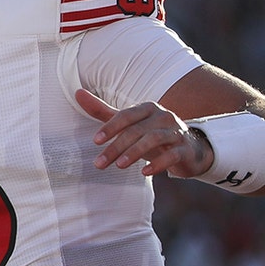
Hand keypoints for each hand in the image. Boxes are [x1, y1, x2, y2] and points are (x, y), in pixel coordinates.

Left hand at [75, 89, 212, 177]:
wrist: (189, 150)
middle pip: (136, 130)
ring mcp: (176, 132)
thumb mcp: (128, 124)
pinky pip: (172, 155)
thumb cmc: (151, 134)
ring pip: (153, 139)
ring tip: (119, 166)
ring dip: (134, 153)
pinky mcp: (185, 149)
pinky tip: (144, 173)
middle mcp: (163, 116)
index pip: (126, 115)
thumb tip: (77, 92)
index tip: (95, 141)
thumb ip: (103, 111)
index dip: (110, 127)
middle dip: (116, 147)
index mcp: (147, 108)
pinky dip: (158, 163)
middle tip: (99, 163)